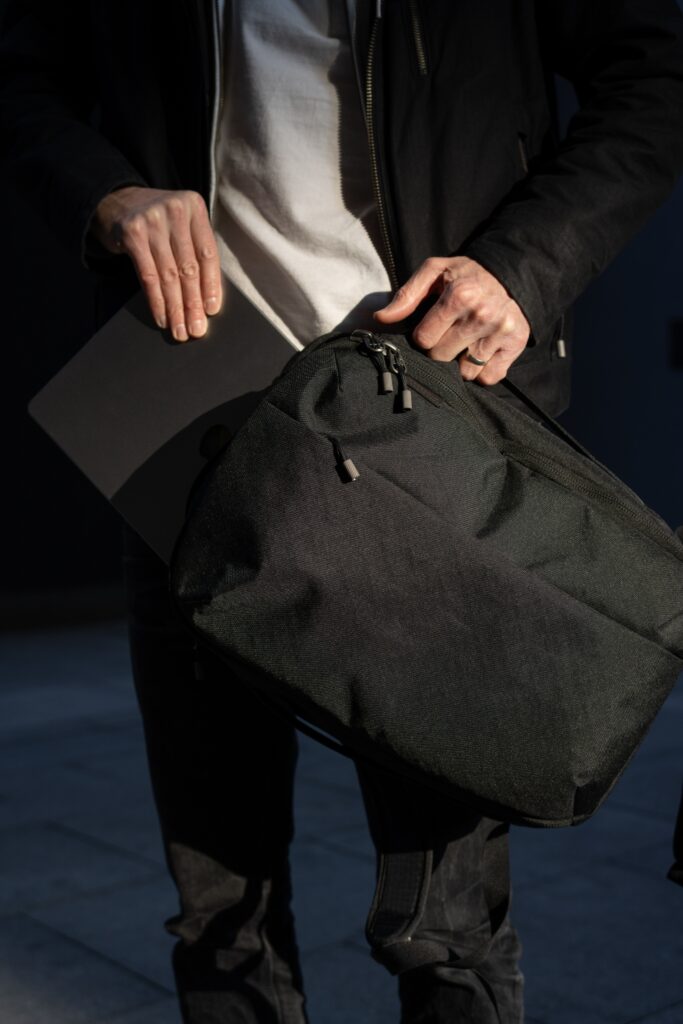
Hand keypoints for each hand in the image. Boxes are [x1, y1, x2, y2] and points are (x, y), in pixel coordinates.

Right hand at [89, 186, 222, 340]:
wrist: (115, 201)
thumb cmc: (157, 221)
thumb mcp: (180, 224)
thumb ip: (195, 249)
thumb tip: (208, 299)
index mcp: (194, 207)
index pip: (207, 254)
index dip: (211, 285)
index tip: (212, 310)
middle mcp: (175, 210)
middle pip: (188, 267)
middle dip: (193, 304)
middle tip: (196, 329)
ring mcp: (152, 221)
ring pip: (169, 275)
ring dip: (176, 308)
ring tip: (180, 330)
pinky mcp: (132, 234)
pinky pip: (149, 276)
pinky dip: (157, 301)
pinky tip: (162, 318)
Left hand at [373, 256, 530, 383]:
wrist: (510, 272)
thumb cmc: (465, 275)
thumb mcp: (434, 272)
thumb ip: (406, 295)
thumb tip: (380, 318)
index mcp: (460, 295)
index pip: (424, 339)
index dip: (423, 334)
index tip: (432, 325)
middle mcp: (482, 315)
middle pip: (441, 358)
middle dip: (440, 349)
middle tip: (449, 333)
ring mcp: (501, 332)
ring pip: (465, 372)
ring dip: (461, 362)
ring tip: (466, 342)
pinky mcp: (515, 346)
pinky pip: (488, 378)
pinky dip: (482, 371)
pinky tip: (481, 352)